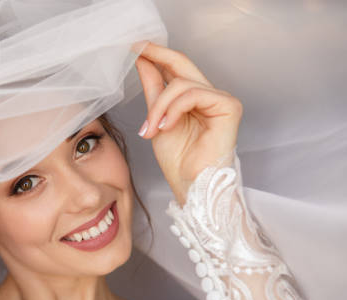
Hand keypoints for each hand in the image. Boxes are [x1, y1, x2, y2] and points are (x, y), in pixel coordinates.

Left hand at [133, 42, 242, 205]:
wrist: (192, 187)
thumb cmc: (179, 162)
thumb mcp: (156, 119)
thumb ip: (153, 91)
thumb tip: (144, 62)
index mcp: (192, 99)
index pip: (175, 68)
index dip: (156, 55)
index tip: (136, 47)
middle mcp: (208, 96)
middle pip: (181, 64)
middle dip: (156, 55)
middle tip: (137, 49)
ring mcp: (220, 100)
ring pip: (180, 84)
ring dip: (158, 107)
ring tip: (150, 130)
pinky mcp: (228, 107)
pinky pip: (193, 94)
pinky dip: (173, 109)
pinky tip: (165, 127)